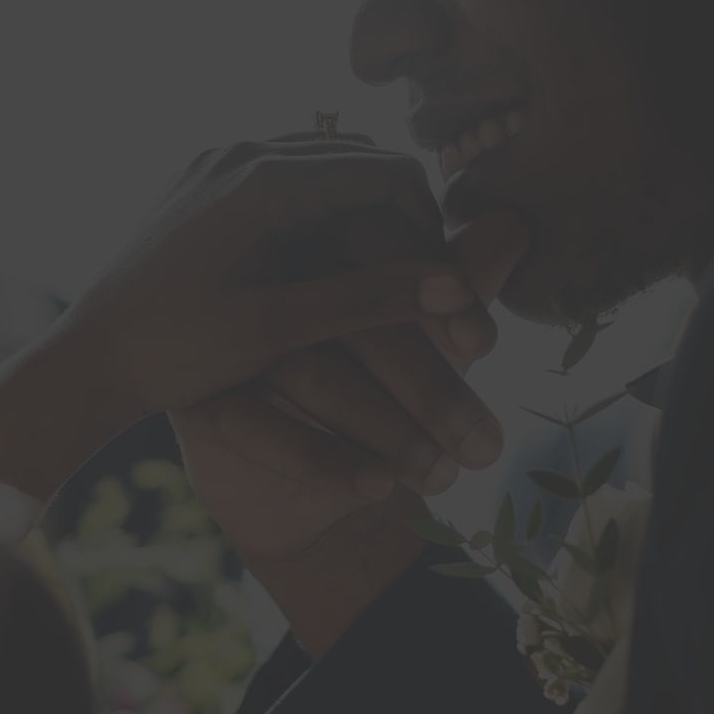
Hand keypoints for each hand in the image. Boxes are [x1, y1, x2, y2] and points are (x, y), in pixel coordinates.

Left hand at [0, 138, 484, 500]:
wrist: (89, 358)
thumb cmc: (176, 353)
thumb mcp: (277, 331)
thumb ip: (366, 300)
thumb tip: (457, 286)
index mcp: (262, 180)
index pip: (385, 171)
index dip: (431, 226)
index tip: (451, 287)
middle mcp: (240, 150)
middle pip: (361, 157)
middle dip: (406, 215)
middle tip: (432, 282)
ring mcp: (218, 158)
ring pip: (328, 158)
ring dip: (368, 206)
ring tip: (394, 276)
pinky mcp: (205, 176)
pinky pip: (290, 169)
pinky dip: (328, 203)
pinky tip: (338, 261)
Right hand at [174, 206, 528, 652]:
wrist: (306, 488)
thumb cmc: (375, 386)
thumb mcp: (428, 332)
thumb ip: (463, 276)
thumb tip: (514, 224)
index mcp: (324, 242)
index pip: (379, 249)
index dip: (438, 294)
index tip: (485, 346)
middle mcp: (267, 280)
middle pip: (350, 315)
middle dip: (429, 383)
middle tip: (486, 447)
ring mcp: (227, 339)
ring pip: (309, 372)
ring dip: (385, 428)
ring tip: (442, 476)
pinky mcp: (199, 398)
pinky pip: (252, 425)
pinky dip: (319, 460)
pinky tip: (375, 489)